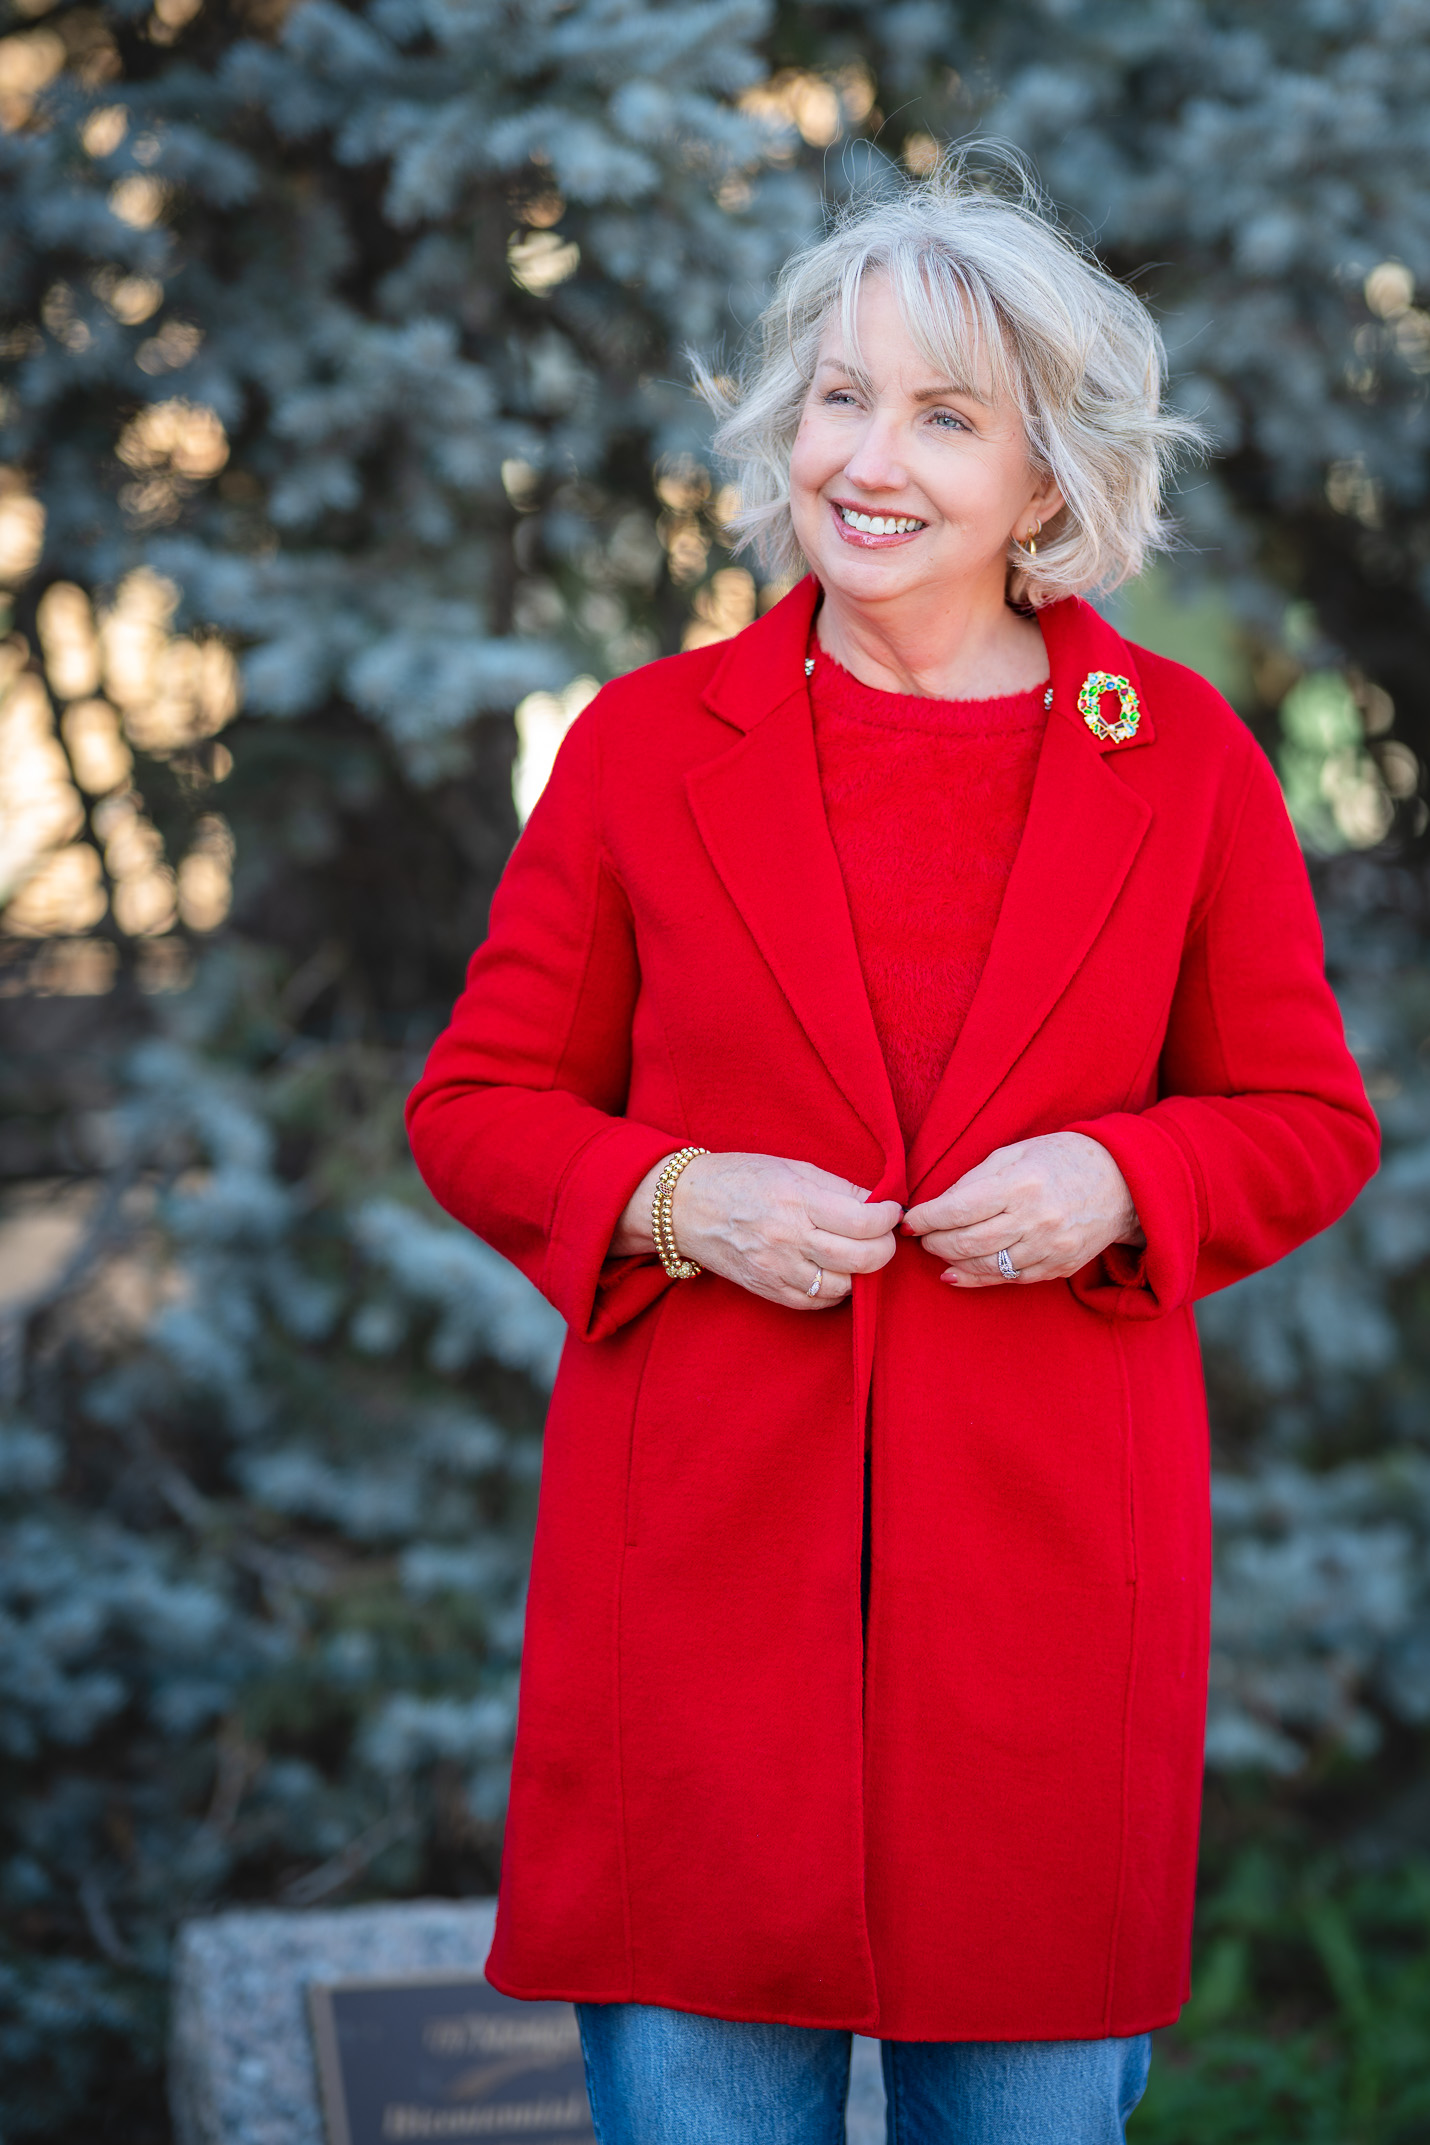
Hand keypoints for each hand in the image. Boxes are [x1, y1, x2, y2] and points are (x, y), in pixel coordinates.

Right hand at [611, 1151, 900, 1309]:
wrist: (686, 1206)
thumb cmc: (740, 1178)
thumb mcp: (792, 1167)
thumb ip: (838, 1187)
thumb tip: (880, 1202)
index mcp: (797, 1199)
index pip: (864, 1222)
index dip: (888, 1219)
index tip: (891, 1211)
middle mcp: (789, 1238)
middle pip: (861, 1259)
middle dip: (885, 1248)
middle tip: (883, 1236)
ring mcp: (777, 1269)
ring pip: (844, 1286)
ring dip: (860, 1272)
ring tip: (855, 1253)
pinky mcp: (768, 1289)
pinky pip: (816, 1303)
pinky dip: (834, 1291)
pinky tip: (832, 1271)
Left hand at [902, 1131, 1142, 1287]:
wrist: (1121, 1182)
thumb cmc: (1061, 1158)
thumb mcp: (1016, 1152)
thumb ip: (976, 1178)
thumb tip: (938, 1204)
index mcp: (1020, 1184)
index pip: (958, 1209)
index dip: (927, 1219)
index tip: (910, 1221)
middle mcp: (1034, 1219)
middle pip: (967, 1243)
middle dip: (935, 1242)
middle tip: (922, 1237)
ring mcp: (1048, 1248)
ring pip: (985, 1266)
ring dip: (952, 1261)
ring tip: (938, 1251)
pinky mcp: (1057, 1267)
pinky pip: (1009, 1279)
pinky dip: (978, 1278)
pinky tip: (958, 1272)